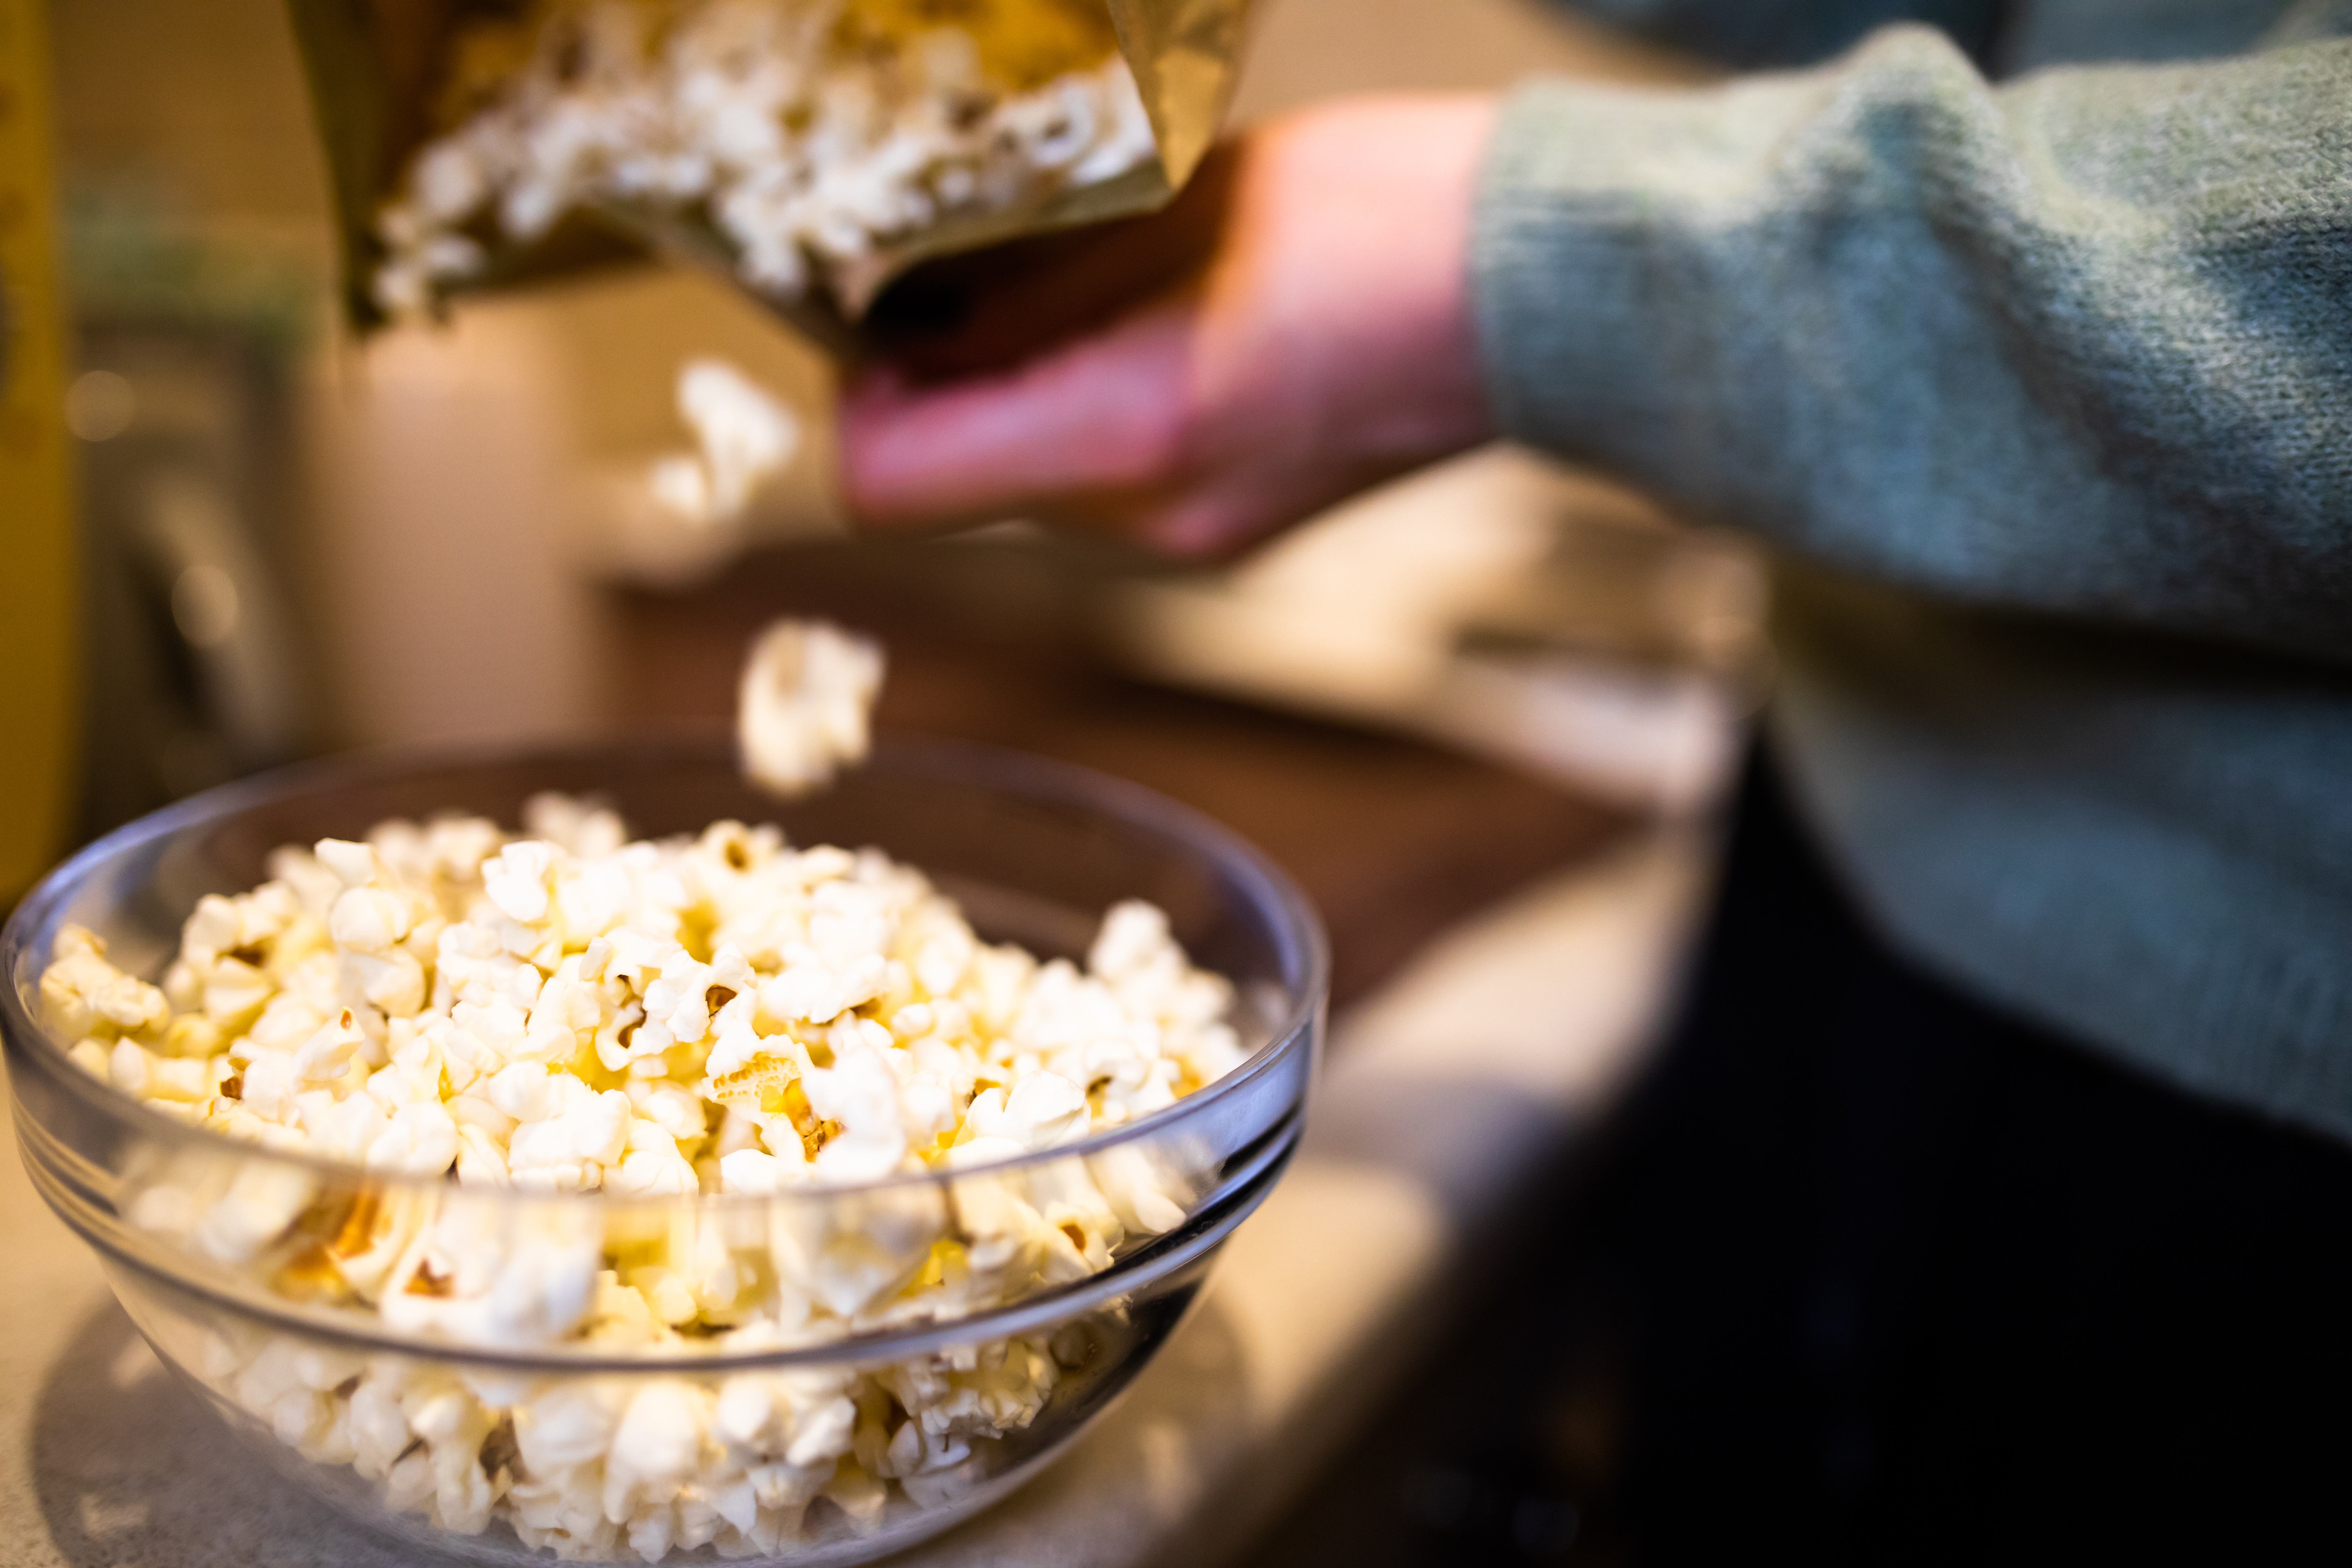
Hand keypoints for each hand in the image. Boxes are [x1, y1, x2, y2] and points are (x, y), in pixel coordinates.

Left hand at [840, 94, 1501, 557]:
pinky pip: (1105, 479)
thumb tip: (902, 321)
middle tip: (989, 267)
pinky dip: (1097, 405)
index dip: (863, 395)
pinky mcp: (1228, 525)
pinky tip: (1167, 325)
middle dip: (948, 380)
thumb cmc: (1382, 217)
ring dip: (1029, 386)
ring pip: (1031, 479)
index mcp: (1123, 439)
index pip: (885, 484)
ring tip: (1102, 281)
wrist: (1544, 294)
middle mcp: (1145, 523)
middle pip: (958, 483)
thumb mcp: (1170, 211)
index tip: (892, 313)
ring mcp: (1191, 537)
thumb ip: (1022, 286)